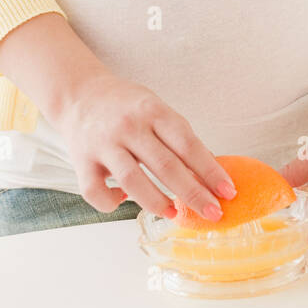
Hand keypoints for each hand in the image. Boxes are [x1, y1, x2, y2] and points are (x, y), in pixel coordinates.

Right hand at [50, 70, 236, 218]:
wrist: (79, 94)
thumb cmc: (127, 106)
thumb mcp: (156, 109)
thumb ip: (178, 137)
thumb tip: (209, 174)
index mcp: (153, 110)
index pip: (188, 144)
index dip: (210, 170)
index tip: (228, 191)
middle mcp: (128, 126)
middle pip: (166, 166)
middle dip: (193, 194)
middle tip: (213, 213)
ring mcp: (103, 143)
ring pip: (132, 181)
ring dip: (157, 203)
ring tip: (174, 213)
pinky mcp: (81, 160)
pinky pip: (96, 191)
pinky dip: (111, 202)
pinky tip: (123, 199)